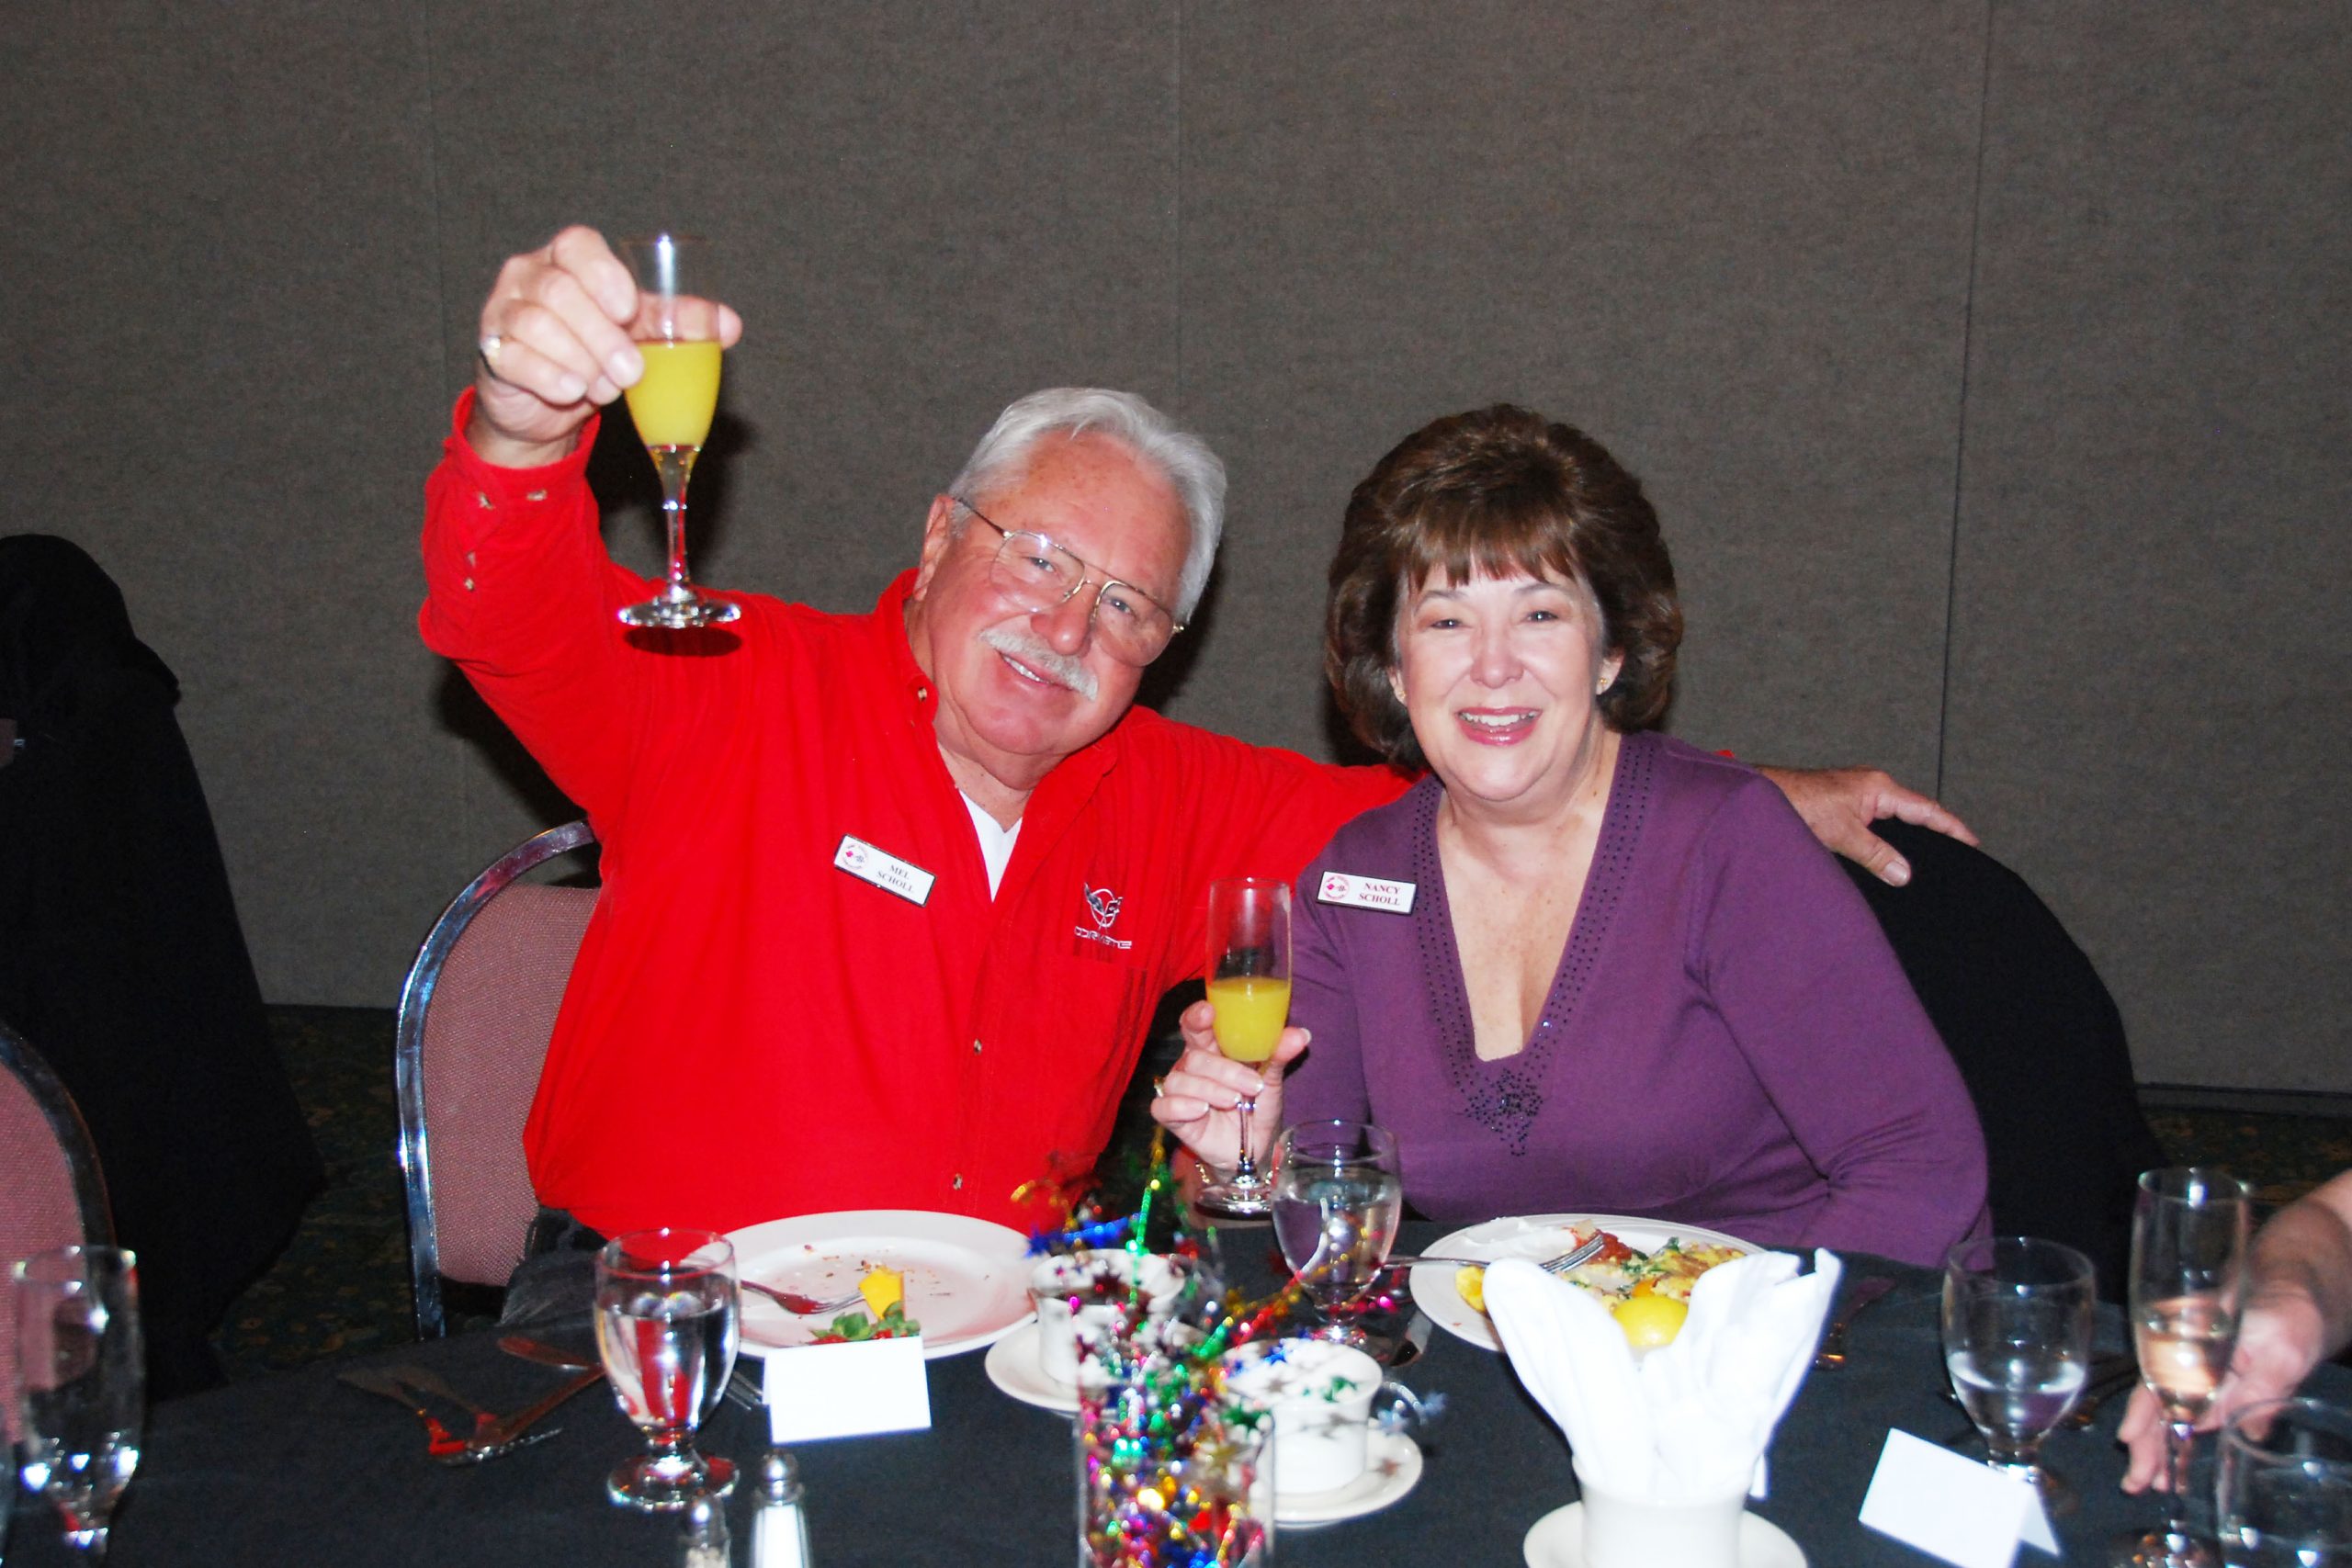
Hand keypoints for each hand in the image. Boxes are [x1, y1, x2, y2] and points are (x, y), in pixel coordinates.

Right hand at [466, 226, 743, 465]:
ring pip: (536, 323)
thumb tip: (730, 324)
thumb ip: (677, 324)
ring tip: (605, 388)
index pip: (577, 244)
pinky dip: (550, 377)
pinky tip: (572, 392)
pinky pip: (514, 358)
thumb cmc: (597, 353)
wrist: (551, 403)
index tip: (629, 311)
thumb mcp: (639, 335)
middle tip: (631, 372)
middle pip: (560, 291)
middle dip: (601, 335)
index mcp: (568, 259)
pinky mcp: (491, 350)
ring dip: (580, 361)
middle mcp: (528, 275)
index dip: (603, 274)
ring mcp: (503, 310)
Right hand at [1147, 999, 1306, 1169]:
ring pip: (1181, 1080)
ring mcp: (1180, 1090)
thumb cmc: (1258, 1105)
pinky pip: (1164, 1106)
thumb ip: (1279, 1055)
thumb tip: (1301, 1035)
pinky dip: (1182, 1106)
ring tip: (1236, 1101)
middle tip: (1253, 1084)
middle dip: (1223, 1068)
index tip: (1208, 1013)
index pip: (1195, 1025)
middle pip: (1194, 1055)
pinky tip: (1202, 1109)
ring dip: (1211, 1090)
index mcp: (1212, 1048)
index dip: (1197, 1016)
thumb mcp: (1272, 1080)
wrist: (1254, 1147)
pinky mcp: (1172, 1116)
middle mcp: (1191, 1065)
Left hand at [1756, 765, 1978, 885]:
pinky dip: (1883, 841)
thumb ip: (1875, 854)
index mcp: (1878, 787)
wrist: (1759, 796)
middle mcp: (1870, 788)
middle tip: (1957, 854)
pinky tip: (1885, 857)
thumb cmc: (1796, 802)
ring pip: (1890, 822)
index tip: (1973, 842)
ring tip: (1928, 860)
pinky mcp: (1840, 809)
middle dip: (1934, 833)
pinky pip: (1872, 826)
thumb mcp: (1841, 833)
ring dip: (1905, 838)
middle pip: (1912, 813)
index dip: (1951, 827)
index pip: (1926, 809)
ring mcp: (1855, 798)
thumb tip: (1904, 873)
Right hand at [2119, 1288, 2333, 1490]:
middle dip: (2144, 1442)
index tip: (2129, 1437)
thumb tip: (2245, 1430)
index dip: (2144, 1408)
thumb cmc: (2287, 1318)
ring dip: (2156, 1451)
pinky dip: (2177, 1448)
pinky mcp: (2210, 1395)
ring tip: (2149, 1485)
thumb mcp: (2283, 1351)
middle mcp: (2185, 1361)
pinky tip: (2172, 1473)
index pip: (2158, 1376)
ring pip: (2167, 1416)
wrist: (2295, 1308)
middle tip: (2137, 1481)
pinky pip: (2187, 1423)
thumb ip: (2265, 1387)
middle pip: (2156, 1402)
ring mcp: (2196, 1380)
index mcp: (2192, 1342)